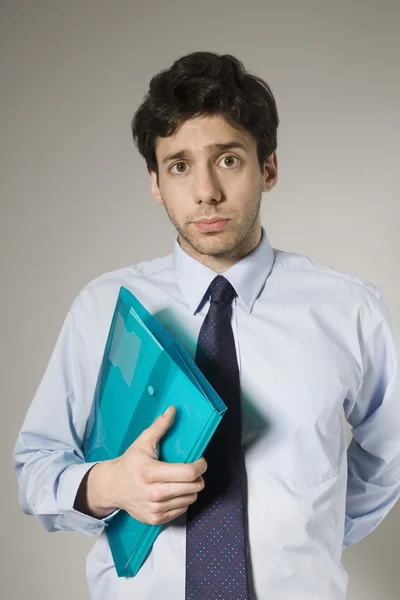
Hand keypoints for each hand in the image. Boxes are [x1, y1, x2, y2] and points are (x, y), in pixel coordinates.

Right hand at [85, 406, 206, 524]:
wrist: (112, 487)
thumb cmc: (129, 463)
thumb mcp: (142, 442)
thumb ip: (160, 426)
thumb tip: (173, 409)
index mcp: (151, 472)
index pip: (188, 473)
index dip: (200, 466)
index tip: (200, 461)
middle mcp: (153, 493)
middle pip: (193, 487)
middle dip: (198, 477)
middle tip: (193, 471)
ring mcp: (155, 509)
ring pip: (190, 499)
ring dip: (191, 489)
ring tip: (183, 481)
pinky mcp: (155, 519)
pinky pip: (182, 510)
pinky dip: (183, 500)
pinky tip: (174, 491)